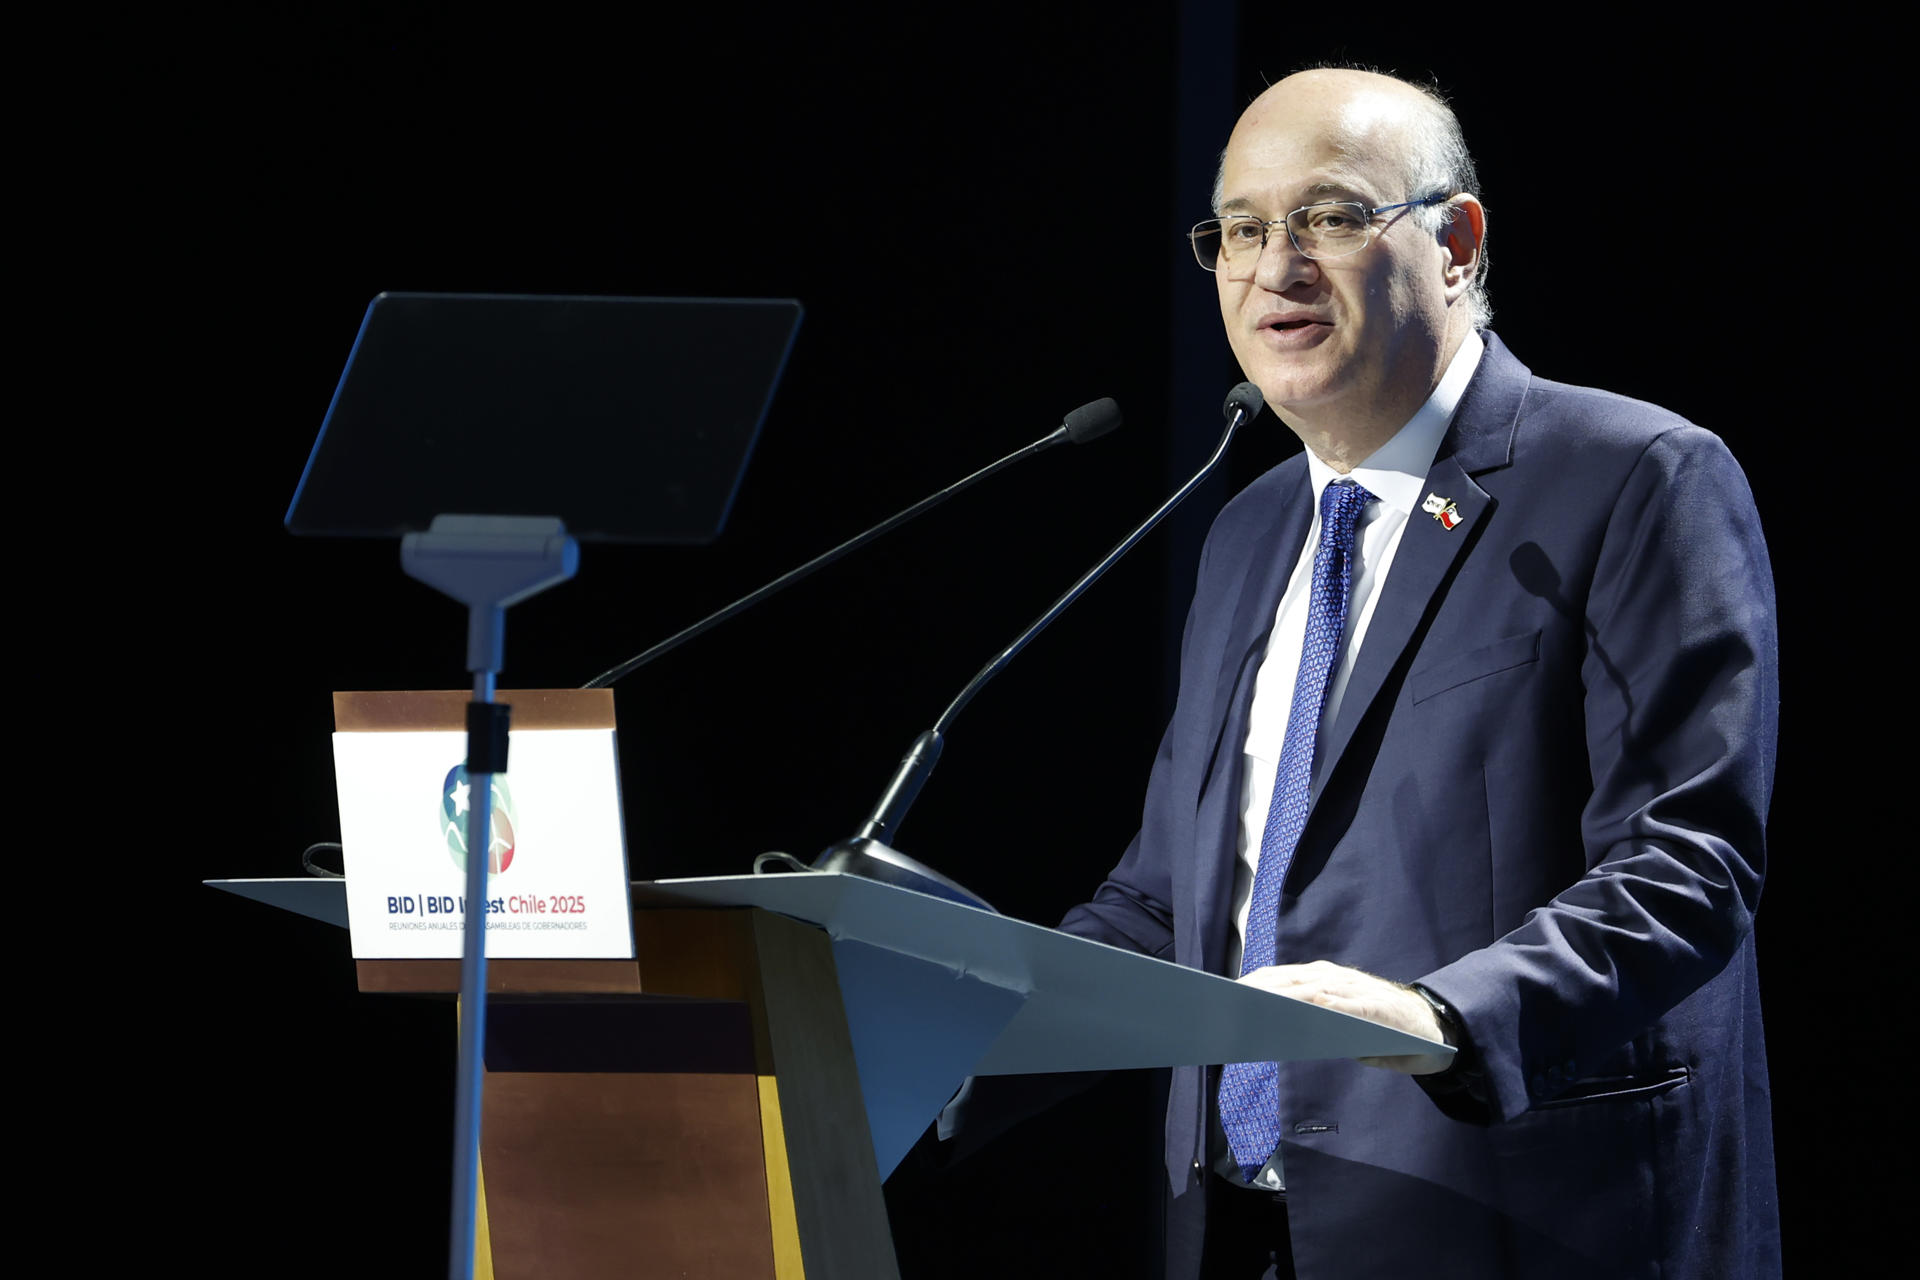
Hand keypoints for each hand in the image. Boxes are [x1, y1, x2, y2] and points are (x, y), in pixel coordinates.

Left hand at [1238, 960, 1452, 1074]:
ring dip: (1280, 999)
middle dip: (1256, 991)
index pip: (1279, 978)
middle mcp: (1335, 979)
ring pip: (1310, 990)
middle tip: (1227, 1004)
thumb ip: (1311, 1023)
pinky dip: (1323, 1007)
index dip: (1251, 983)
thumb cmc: (1379, 1028)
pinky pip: (1345, 1006)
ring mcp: (1355, 991)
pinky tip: (1302, 1013)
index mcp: (1323, 979)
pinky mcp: (1376, 1008)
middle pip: (1287, 981)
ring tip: (1252, 1011)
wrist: (1434, 1030)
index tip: (1223, 993)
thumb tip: (1271, 1032)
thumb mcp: (1339, 1023)